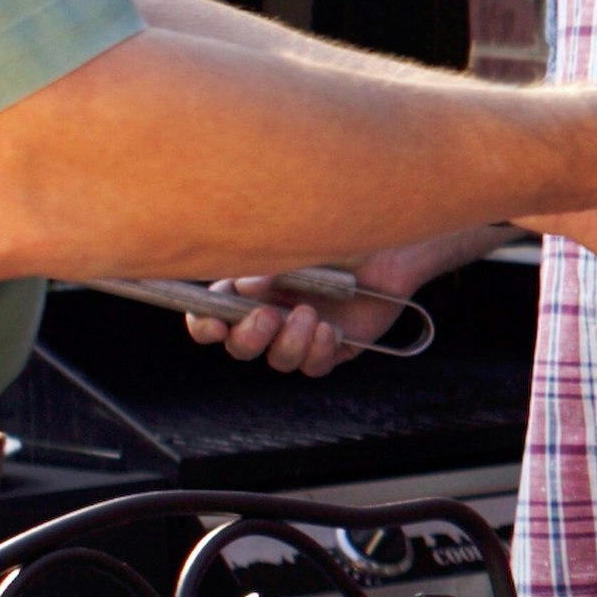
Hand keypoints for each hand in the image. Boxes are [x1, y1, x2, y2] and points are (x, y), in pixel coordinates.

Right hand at [186, 235, 461, 376]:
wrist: (392, 239)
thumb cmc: (338, 230)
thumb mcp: (297, 241)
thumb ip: (267, 265)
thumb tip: (244, 287)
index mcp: (250, 287)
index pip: (212, 315)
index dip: (205, 325)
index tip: (214, 323)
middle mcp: (272, 313)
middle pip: (240, 346)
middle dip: (249, 337)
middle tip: (270, 316)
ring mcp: (302, 333)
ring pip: (279, 360)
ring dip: (290, 342)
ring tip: (311, 314)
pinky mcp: (333, 347)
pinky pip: (314, 367)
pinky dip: (318, 352)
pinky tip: (331, 330)